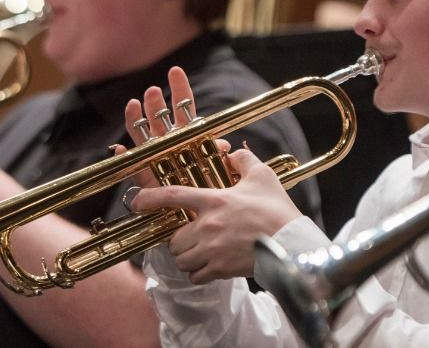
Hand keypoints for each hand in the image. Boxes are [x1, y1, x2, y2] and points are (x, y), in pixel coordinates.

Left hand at [126, 66, 302, 282]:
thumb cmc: (277, 210)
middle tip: (194, 237)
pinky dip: (200, 273)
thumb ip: (244, 160)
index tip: (137, 201)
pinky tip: (213, 266)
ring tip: (203, 252)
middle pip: (173, 238)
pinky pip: (195, 275)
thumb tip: (233, 153)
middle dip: (180, 240)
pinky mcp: (219, 269)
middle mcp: (207, 226)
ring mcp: (211, 250)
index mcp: (214, 201)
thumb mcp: (263, 177)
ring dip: (188, 257)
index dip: (149, 198)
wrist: (291, 244)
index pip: (173, 196)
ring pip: (181, 258)